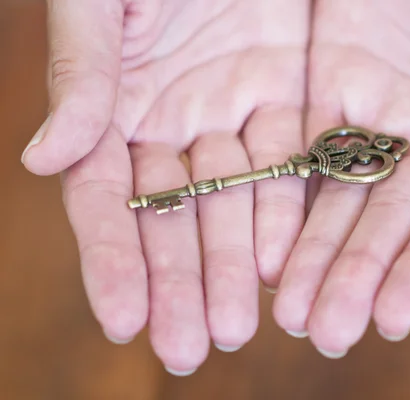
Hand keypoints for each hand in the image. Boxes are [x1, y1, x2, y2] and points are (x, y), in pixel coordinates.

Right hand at [21, 0, 307, 373]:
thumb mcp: (100, 4)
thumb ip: (81, 76)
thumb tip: (46, 160)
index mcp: (113, 108)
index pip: (109, 201)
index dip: (114, 262)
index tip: (125, 322)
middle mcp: (170, 123)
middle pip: (174, 218)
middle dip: (181, 283)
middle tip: (193, 348)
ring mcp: (229, 112)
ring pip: (232, 202)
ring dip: (234, 265)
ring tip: (240, 327)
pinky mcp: (283, 92)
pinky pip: (287, 160)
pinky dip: (283, 211)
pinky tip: (284, 262)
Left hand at [270, 0, 409, 356]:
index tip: (393, 319)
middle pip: (391, 220)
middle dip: (359, 277)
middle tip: (325, 332)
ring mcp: (374, 114)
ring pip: (342, 199)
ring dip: (316, 257)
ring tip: (290, 312)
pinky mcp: (326, 87)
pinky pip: (303, 153)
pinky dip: (286, 201)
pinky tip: (266, 248)